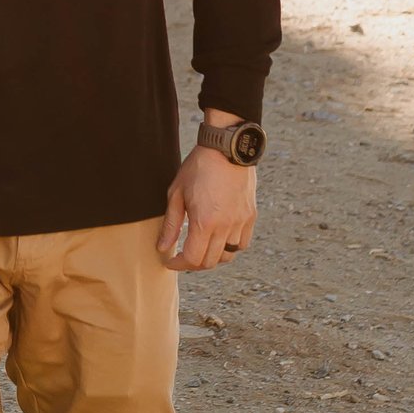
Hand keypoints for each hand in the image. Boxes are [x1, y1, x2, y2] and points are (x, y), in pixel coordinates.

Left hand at [157, 150, 255, 271]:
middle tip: (182, 256)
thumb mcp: (177, 193)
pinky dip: (230, 248)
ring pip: (228, 256)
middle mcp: (225, 226)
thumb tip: (163, 247)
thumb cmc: (198, 167)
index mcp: (205, 222)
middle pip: (210, 262)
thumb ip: (171, 224)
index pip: (192, 259)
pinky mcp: (250, 216)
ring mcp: (240, 222)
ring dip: (212, 258)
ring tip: (201, 248)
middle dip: (193, 263)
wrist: (227, 148)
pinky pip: (242, 244)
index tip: (170, 261)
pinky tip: (219, 240)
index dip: (178, 264)